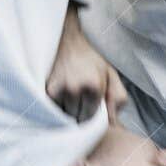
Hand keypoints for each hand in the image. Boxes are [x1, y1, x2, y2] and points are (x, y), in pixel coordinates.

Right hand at [47, 5, 127, 123]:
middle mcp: (74, 88)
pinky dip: (58, 108)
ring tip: (73, 99)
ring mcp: (59, 89)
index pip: (92, 117)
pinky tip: (63, 98)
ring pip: (65, 116)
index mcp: (94, 85)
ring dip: (69, 112)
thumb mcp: (112, 76)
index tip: (92, 108)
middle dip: (82, 115)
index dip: (93, 116)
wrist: (68, 43)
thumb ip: (118, 99)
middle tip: (83, 103)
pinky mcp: (47, 90)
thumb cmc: (92, 61)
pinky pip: (54, 110)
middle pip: (78, 118)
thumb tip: (113, 122)